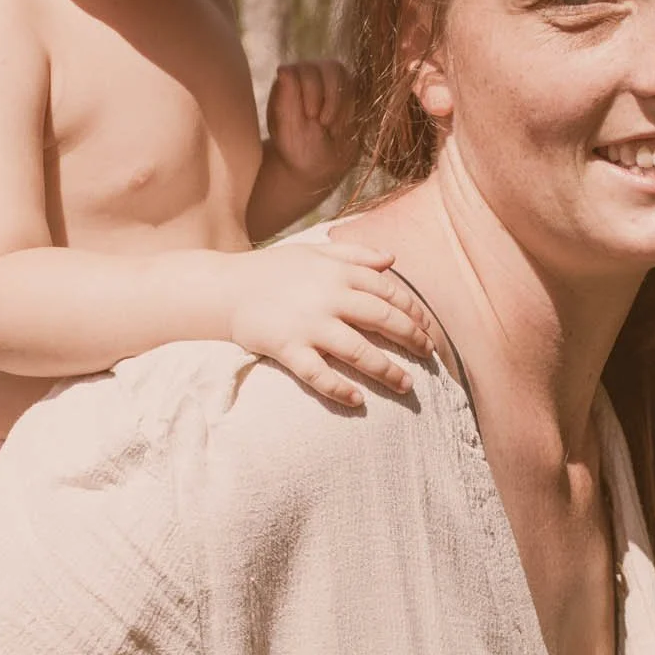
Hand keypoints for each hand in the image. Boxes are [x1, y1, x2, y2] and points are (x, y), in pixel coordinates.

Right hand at [227, 242, 433, 406]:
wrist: (224, 288)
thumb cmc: (272, 270)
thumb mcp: (314, 253)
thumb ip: (355, 254)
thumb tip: (393, 260)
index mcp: (338, 273)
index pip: (388, 292)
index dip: (413, 311)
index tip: (427, 328)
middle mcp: (328, 298)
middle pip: (382, 320)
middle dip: (411, 339)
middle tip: (429, 356)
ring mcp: (308, 325)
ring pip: (358, 351)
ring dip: (386, 370)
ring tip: (406, 384)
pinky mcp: (287, 348)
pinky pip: (318, 374)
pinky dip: (339, 389)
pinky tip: (358, 401)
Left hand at [265, 60, 357, 196]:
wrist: (317, 166)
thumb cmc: (296, 148)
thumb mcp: (288, 128)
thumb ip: (285, 99)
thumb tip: (283, 69)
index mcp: (288, 80)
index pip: (306, 69)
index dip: (313, 91)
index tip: (311, 116)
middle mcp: (308, 74)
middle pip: (330, 68)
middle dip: (331, 101)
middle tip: (322, 124)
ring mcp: (329, 80)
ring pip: (347, 77)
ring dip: (343, 106)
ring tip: (332, 127)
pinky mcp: (348, 90)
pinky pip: (359, 88)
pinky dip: (353, 109)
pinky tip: (342, 125)